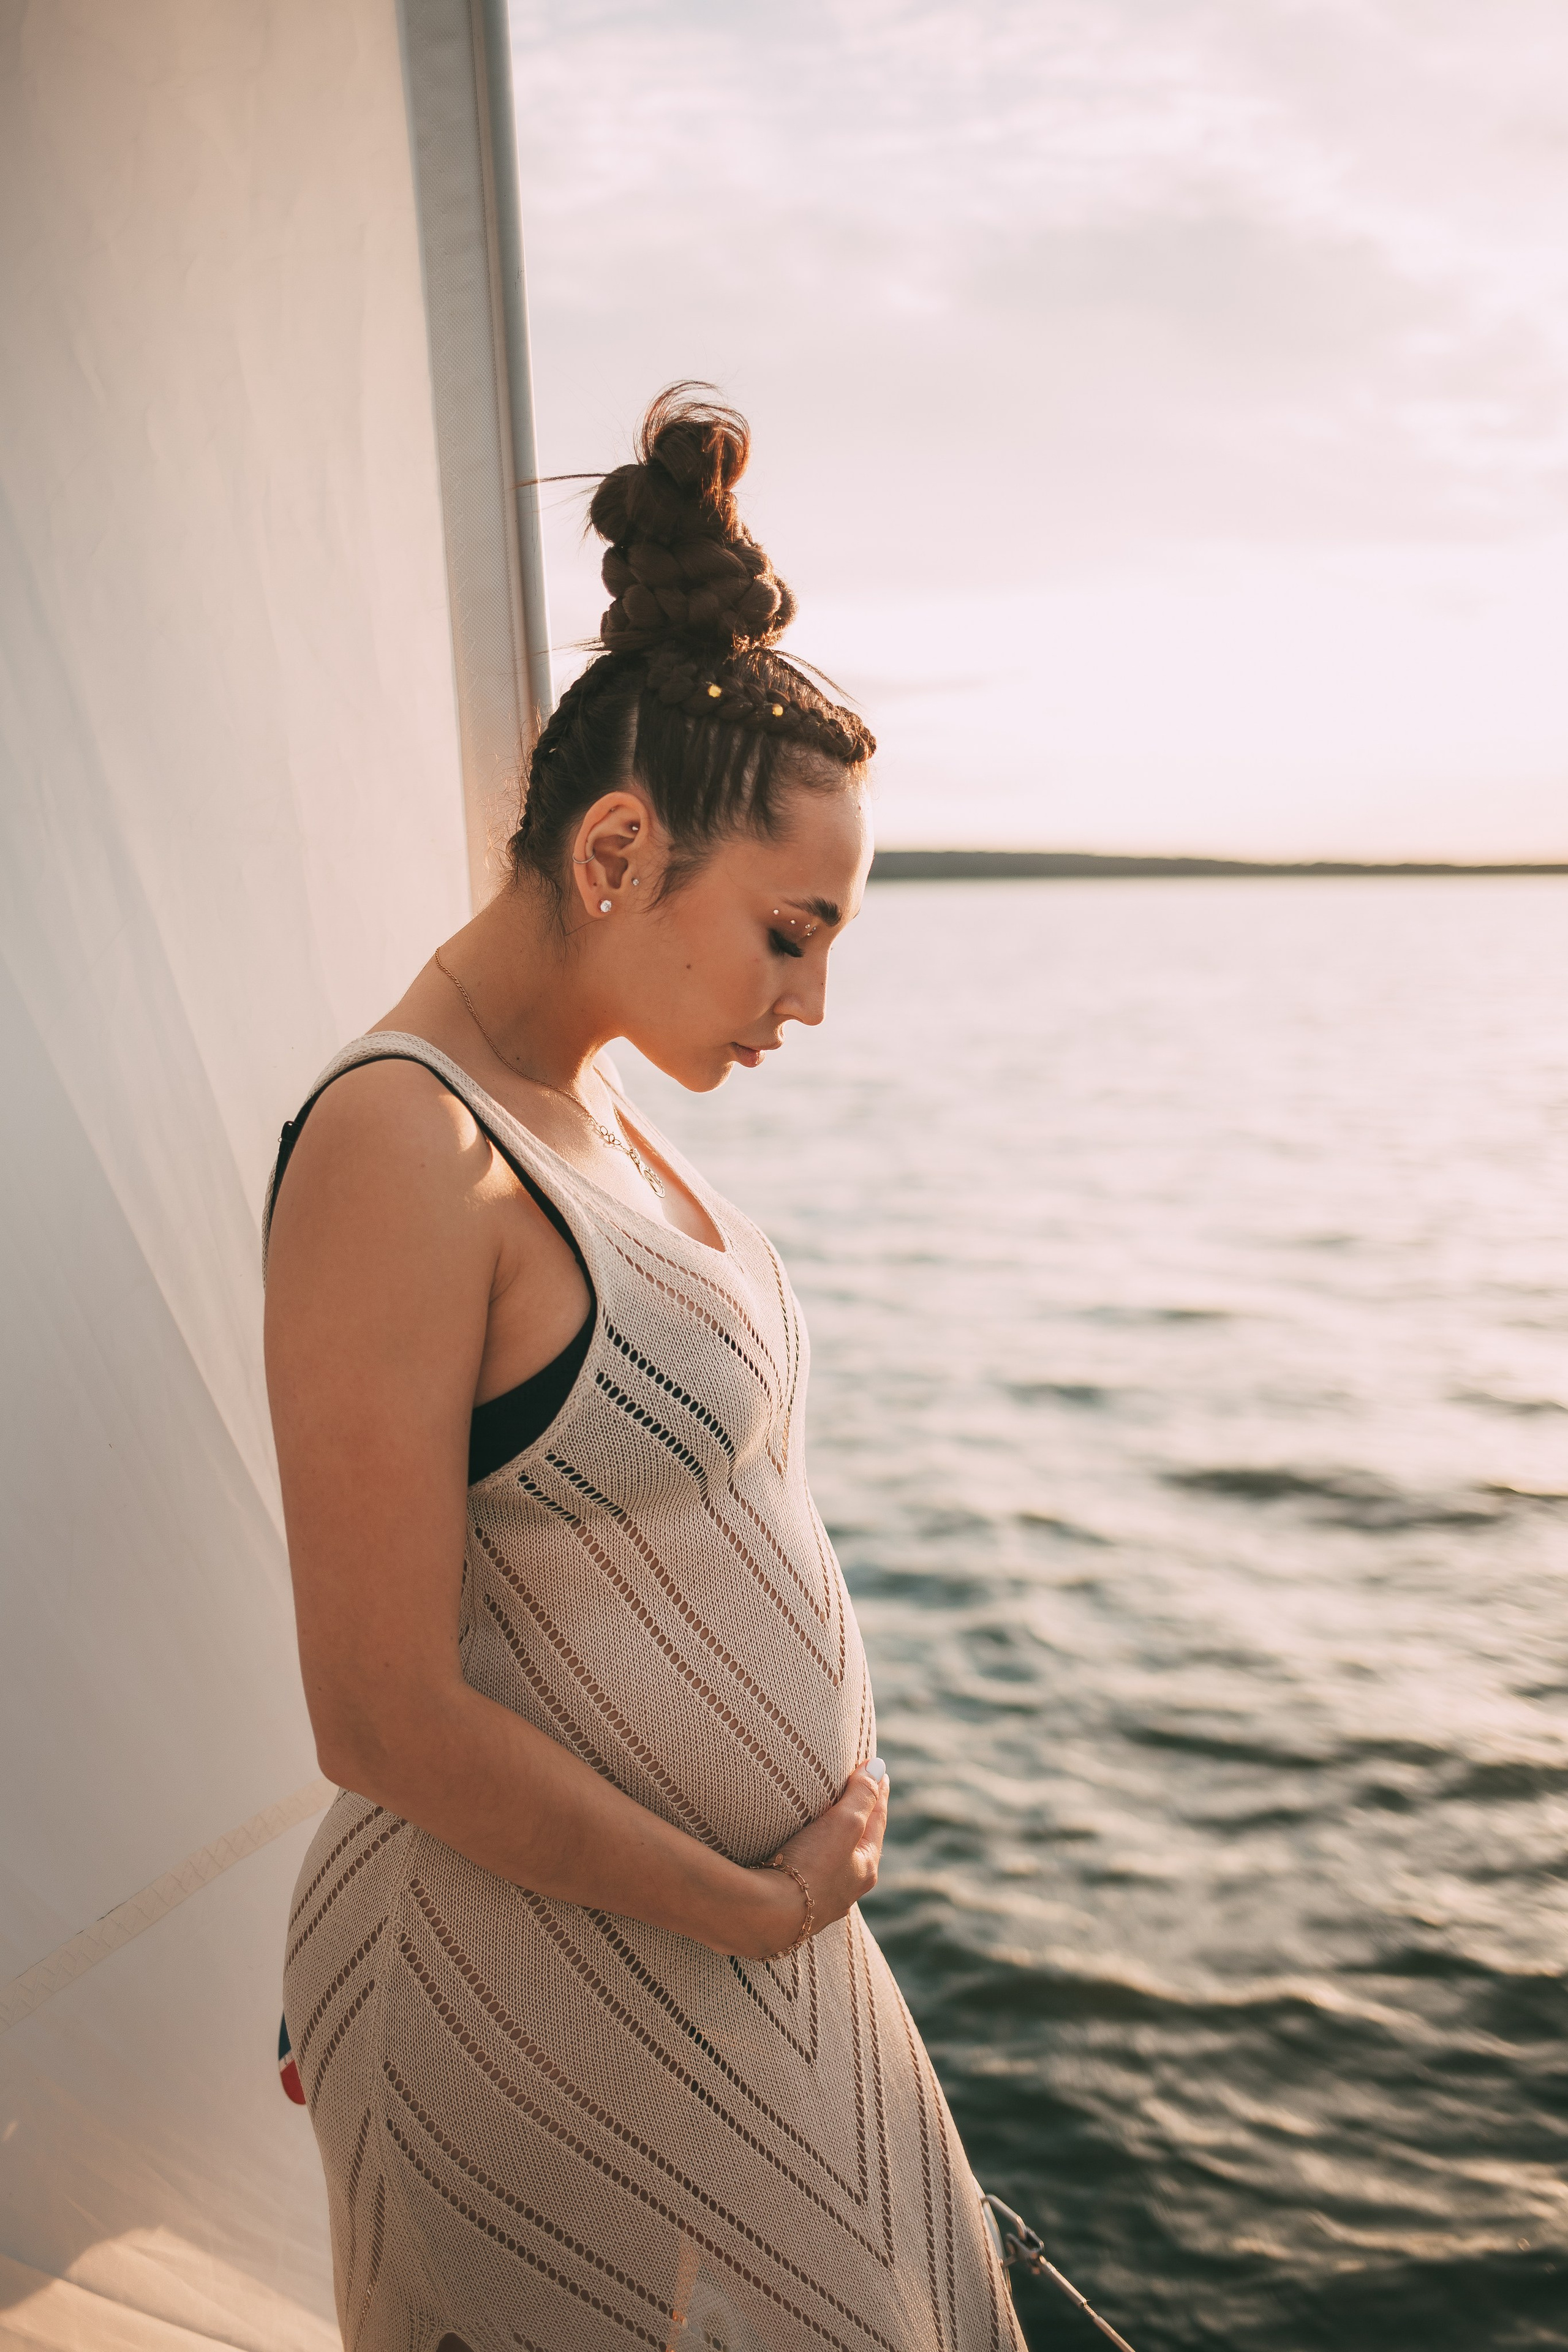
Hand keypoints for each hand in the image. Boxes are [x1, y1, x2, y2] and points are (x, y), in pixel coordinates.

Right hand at [733, 1761, 889, 1958]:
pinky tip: (803, 1856)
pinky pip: (811, 1873)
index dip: (877, 1793)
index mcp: (864, 1868)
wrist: (766, 1916)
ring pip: (835, 1861)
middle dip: (860, 1817)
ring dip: (835, 1838)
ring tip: (830, 1821)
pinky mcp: (793, 1906)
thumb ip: (861, 1796)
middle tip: (859, 1791)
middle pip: (859, 1843)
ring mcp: (820, 1900)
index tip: (877, 1770)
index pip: (876, 1821)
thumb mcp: (844, 1825)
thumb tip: (877, 1767)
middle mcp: (847, 1888)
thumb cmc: (810, 1867)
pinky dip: (814, 1856)